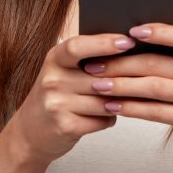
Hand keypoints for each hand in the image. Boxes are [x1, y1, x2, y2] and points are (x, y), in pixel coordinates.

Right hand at [9, 32, 135, 166]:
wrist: (30, 131)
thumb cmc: (56, 96)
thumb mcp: (63, 70)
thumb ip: (88, 59)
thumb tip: (128, 49)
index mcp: (54, 59)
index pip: (78, 47)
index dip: (104, 43)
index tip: (128, 41)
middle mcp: (52, 80)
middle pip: (99, 78)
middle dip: (123, 80)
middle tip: (142, 76)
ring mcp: (57, 104)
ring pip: (105, 101)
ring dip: (118, 102)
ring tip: (119, 99)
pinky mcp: (66, 126)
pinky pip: (102, 120)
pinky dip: (109, 118)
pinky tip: (104, 115)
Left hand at [82, 23, 172, 166]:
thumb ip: (163, 56)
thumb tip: (119, 42)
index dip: (160, 32)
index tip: (131, 31)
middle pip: (158, 63)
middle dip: (121, 64)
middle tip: (94, 66)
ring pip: (154, 87)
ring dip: (121, 86)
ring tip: (98, 85)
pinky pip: (155, 111)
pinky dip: (130, 108)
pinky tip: (112, 106)